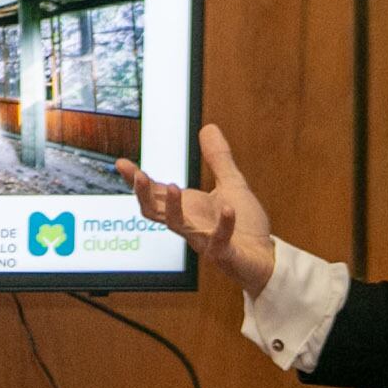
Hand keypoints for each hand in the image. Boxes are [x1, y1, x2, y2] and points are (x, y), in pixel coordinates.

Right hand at [118, 125, 275, 295]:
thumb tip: (208, 128)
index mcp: (188, 208)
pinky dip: (223, 225)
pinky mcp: (224, 254)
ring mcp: (204, 240)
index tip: (121, 164)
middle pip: (155, 212)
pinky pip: (219, 241)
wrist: (266, 258)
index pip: (155, 193)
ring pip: (178, 227)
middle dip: (143, 194)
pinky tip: (228, 210)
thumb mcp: (231, 184)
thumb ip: (218, 159)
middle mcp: (190, 224)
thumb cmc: (245, 226)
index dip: (137, 179)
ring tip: (173, 188)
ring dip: (173, 208)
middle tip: (138, 176)